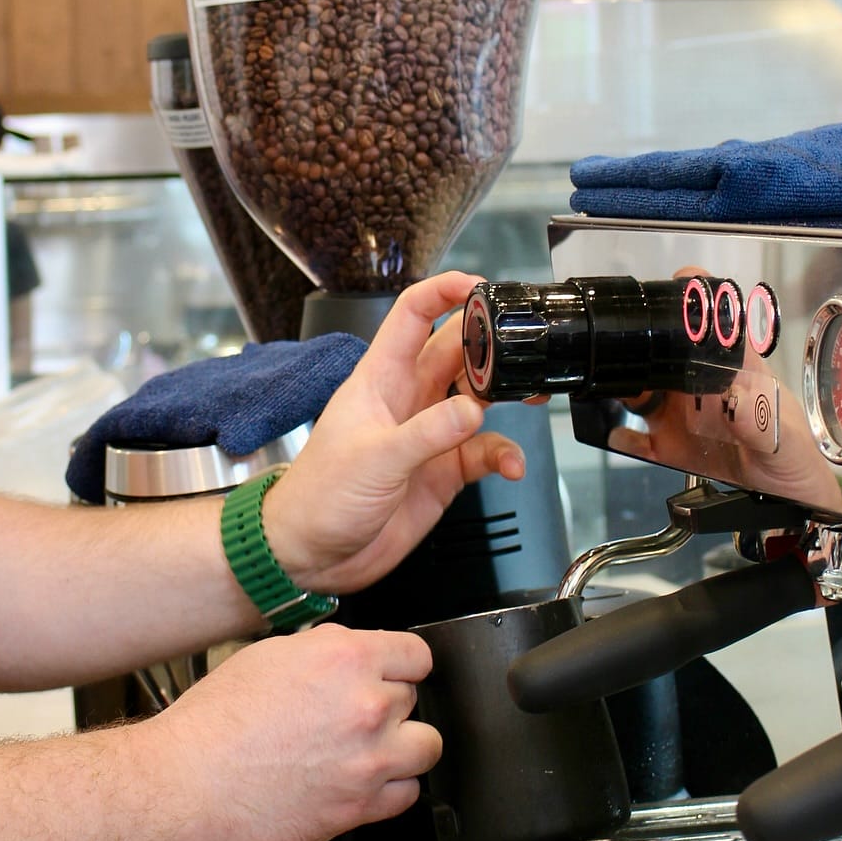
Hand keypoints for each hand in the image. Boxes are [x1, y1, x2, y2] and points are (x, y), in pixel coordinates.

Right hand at [149, 623, 439, 840]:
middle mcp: (367, 706)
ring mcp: (369, 760)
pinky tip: (360, 781)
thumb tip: (349, 656)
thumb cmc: (214, 721)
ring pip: (425, 747)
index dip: (399, 664)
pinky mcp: (360, 807)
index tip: (392, 674)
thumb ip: (325, 651)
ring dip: (401, 746)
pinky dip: (390, 789)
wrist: (187, 782)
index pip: (416, 654)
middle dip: (388, 704)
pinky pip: (407, 794)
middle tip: (350, 715)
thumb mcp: (269, 655)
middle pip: (414, 698)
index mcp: (346, 658)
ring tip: (367, 749)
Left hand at [262, 271, 524, 597]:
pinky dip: (503, 454)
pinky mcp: (442, 471)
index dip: (445, 293)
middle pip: (456, 352)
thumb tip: (473, 409)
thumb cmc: (319, 496)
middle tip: (522, 352)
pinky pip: (483, 450)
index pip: (412, 316)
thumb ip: (427, 433)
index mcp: (380, 379)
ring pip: (477, 399)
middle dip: (490, 347)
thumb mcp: (374, 459)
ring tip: (531, 398)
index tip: (481, 286)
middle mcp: (407, 399)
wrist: (311, 554)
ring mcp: (427, 434)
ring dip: (505, 398)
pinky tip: (510, 466)